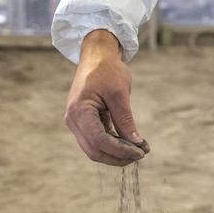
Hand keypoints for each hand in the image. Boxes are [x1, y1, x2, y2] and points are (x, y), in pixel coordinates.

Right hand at [64, 30, 149, 165]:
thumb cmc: (107, 70)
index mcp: (79, 111)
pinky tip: (129, 144)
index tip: (141, 152)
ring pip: (94, 148)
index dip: (120, 150)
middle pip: (94, 150)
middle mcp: (73, 119)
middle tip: (141, 154)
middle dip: (118, 156)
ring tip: (137, 151)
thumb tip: (137, 144)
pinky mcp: (83, 122)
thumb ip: (125, 120)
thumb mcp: (119, 94)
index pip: (99, 141)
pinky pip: (96, 140)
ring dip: (115, 153)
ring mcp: (76, 122)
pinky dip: (112, 145)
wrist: (97, 56)